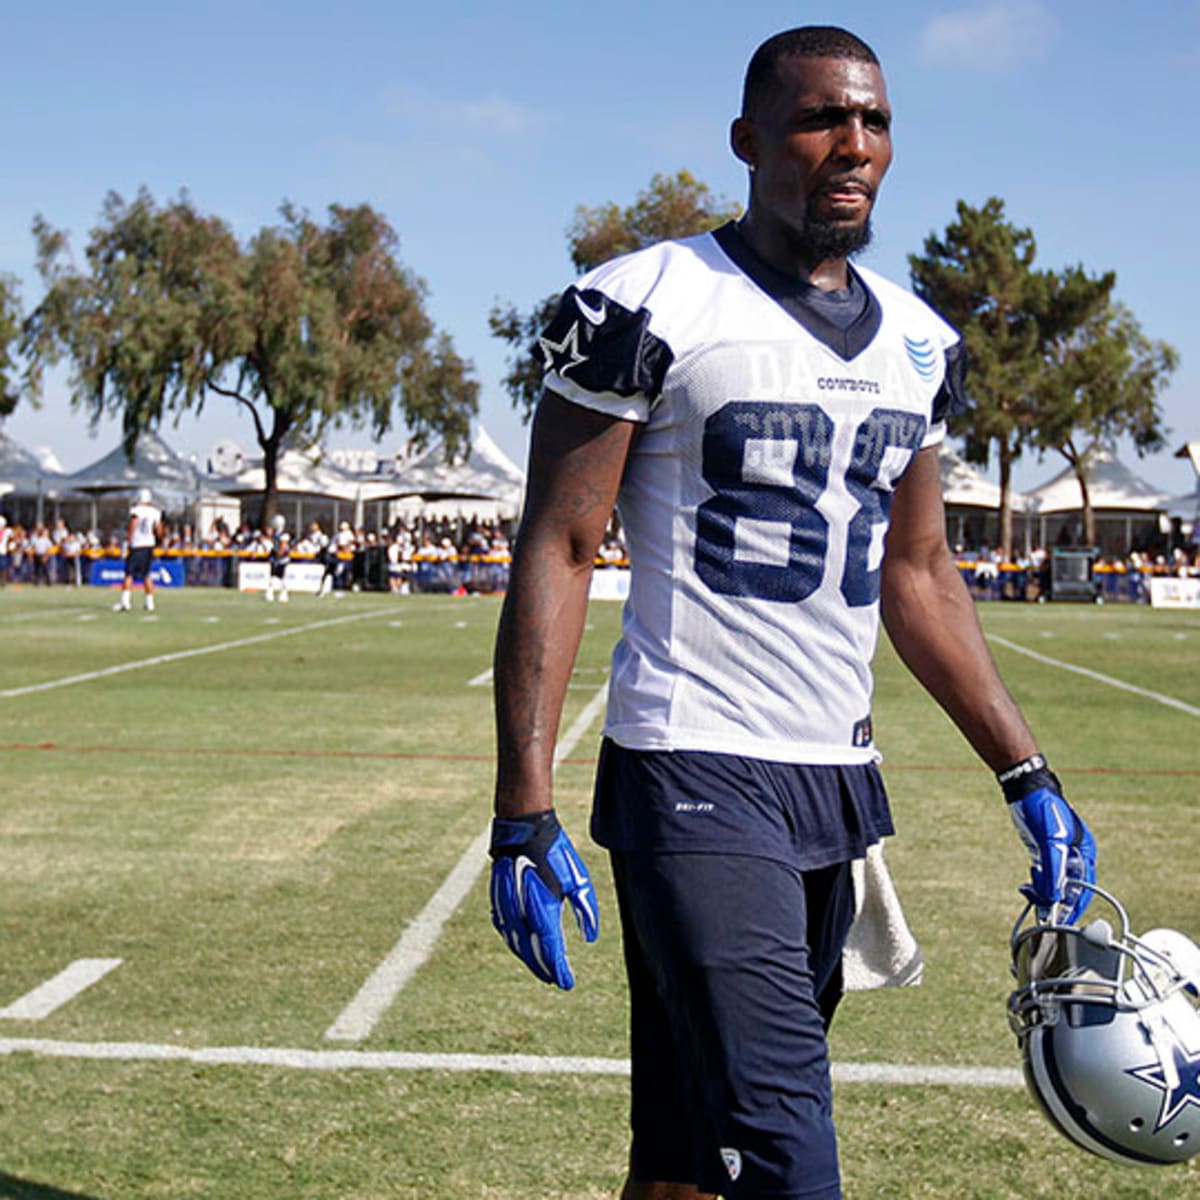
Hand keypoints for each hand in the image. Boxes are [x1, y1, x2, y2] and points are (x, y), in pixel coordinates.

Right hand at [489, 809, 598, 988]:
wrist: (523, 828)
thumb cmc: (555, 852)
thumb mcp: (578, 879)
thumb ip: (585, 910)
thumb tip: (591, 937)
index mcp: (544, 909)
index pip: (551, 950)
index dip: (559, 970)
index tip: (567, 983)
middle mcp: (523, 912)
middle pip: (531, 952)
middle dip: (544, 968)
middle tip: (555, 980)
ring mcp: (507, 906)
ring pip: (516, 943)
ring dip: (528, 958)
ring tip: (541, 968)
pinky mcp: (498, 898)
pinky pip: (506, 929)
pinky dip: (515, 942)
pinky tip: (521, 945)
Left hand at [1000, 756, 1095, 923]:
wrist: (1025, 789)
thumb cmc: (1043, 810)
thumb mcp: (1050, 842)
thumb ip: (1053, 871)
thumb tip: (1053, 898)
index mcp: (1084, 853)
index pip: (1084, 889)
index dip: (1074, 907)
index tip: (1063, 923)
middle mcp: (1074, 856)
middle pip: (1069, 888)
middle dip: (1055, 901)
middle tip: (1041, 911)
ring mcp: (1058, 854)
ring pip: (1054, 883)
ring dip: (1043, 891)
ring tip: (1029, 889)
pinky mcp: (1042, 851)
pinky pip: (1043, 875)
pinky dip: (1037, 882)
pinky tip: (1027, 885)